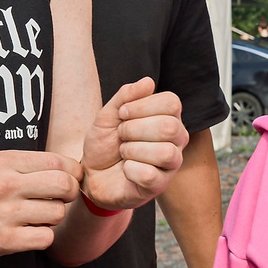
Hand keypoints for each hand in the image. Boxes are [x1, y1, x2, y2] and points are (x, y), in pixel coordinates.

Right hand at [0, 149, 82, 257]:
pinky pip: (46, 238)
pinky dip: (43, 236)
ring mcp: (6, 214)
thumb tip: (72, 169)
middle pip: (64, 186)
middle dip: (70, 192)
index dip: (73, 171)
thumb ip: (29, 164)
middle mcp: (6, 186)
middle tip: (61, 197)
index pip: (58, 162)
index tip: (70, 178)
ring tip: (37, 215)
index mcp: (6, 162)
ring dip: (53, 216)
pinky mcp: (6, 240)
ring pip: (58, 213)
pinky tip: (30, 231)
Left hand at [80, 79, 190, 210]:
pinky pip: (150, 175)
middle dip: (134, 128)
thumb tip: (148, 81)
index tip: (122, 113)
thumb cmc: (105, 144)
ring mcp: (170, 165)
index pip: (172, 102)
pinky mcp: (158, 186)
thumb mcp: (109, 114)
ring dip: (134, 150)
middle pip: (169, 127)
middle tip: (121, 135)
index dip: (142, 105)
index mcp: (168, 118)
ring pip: (165, 152)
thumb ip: (126, 96)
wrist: (91, 175)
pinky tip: (126, 170)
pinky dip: (130, 170)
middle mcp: (176, 140)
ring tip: (124, 153)